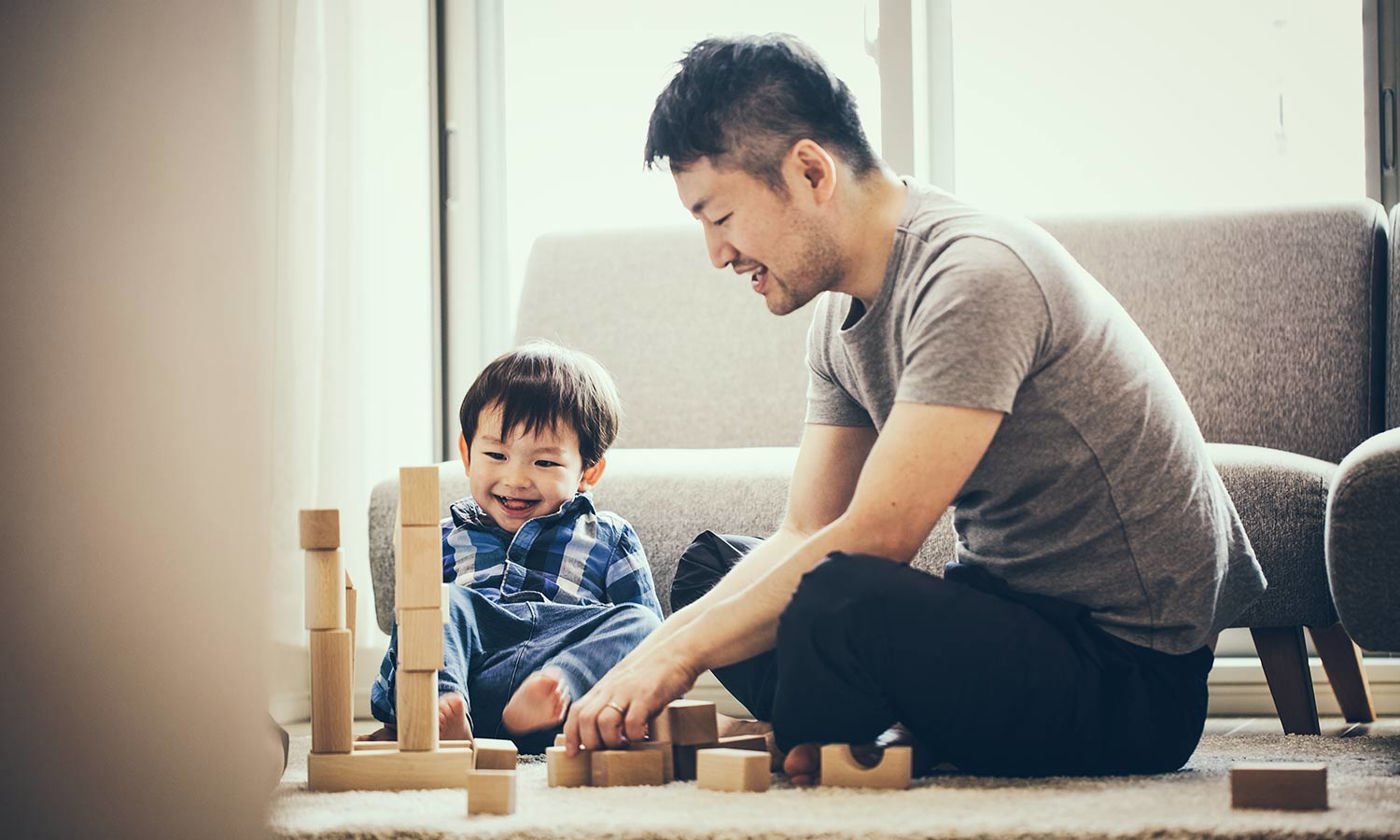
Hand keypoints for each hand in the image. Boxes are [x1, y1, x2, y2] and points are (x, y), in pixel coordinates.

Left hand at [563, 644, 700, 752]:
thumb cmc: (652, 672)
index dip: (571, 735)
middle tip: (605, 751)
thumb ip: (611, 702)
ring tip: (624, 745)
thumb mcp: (623, 684)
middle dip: (591, 743)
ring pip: (604, 722)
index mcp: (604, 688)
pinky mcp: (647, 696)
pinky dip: (634, 736)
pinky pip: (633, 723)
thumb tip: (603, 729)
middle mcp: (611, 689)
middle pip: (585, 719)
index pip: (576, 712)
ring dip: (611, 741)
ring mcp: (628, 691)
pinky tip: (643, 735)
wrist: (677, 651)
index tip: (571, 753)